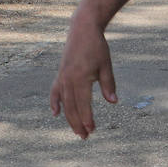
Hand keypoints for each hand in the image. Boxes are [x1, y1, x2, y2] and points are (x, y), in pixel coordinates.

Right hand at [50, 15, 116, 137]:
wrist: (82, 29)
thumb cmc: (97, 46)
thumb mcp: (106, 65)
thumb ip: (108, 84)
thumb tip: (113, 102)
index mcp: (81, 78)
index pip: (83, 104)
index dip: (87, 118)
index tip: (92, 130)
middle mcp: (69, 79)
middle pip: (72, 107)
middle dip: (78, 123)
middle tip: (85, 137)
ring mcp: (63, 77)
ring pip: (64, 103)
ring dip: (69, 118)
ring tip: (77, 131)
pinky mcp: (60, 74)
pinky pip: (55, 91)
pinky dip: (54, 103)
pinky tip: (55, 114)